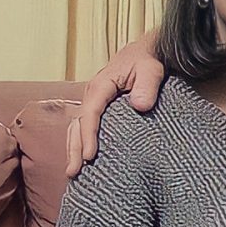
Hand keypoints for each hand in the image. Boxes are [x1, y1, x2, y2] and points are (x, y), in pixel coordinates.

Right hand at [68, 32, 164, 176]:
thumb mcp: (151, 70)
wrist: (145, 53)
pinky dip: (81, 143)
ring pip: (77, 128)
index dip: (88, 136)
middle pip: (77, 125)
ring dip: (74, 149)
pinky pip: (84, 128)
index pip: (90, 114)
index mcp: (100, 86)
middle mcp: (91, 95)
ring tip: (73, 173)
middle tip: (74, 173)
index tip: (90, 156)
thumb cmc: (147, 61)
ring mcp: (93, 102)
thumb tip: (140, 106)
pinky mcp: (98, 109)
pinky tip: (83, 161)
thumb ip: (147, 87)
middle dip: (74, 149)